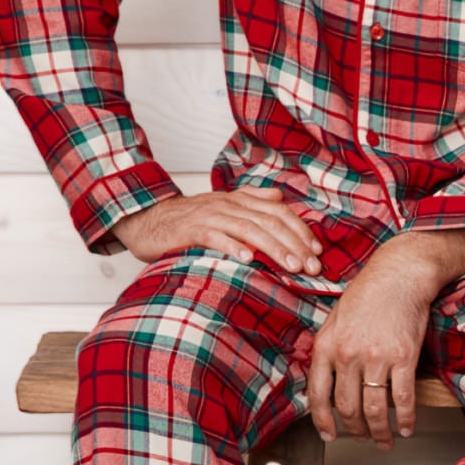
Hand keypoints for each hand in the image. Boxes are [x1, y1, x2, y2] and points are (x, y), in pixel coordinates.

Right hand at [110, 188, 322, 273]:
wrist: (147, 219)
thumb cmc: (189, 219)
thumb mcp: (225, 206)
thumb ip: (253, 200)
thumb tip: (280, 197)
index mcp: (241, 200)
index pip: (280, 212)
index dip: (301, 231)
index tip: (317, 252)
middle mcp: (230, 205)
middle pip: (271, 222)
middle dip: (295, 245)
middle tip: (312, 267)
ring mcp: (211, 216)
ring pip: (250, 230)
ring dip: (274, 249)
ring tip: (291, 267)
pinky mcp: (191, 230)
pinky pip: (216, 237)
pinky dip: (233, 247)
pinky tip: (248, 260)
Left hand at [304, 249, 440, 450]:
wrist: (399, 275)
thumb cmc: (368, 294)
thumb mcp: (335, 319)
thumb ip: (328, 350)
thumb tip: (327, 381)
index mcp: (326, 347)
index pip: (318, 396)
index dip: (323, 422)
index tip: (330, 436)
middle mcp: (348, 356)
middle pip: (348, 408)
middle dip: (355, 431)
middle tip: (362, 439)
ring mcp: (376, 358)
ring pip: (374, 409)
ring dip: (379, 432)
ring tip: (385, 441)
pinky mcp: (404, 357)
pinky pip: (403, 398)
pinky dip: (405, 418)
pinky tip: (406, 428)